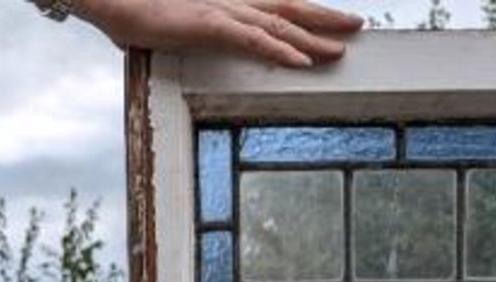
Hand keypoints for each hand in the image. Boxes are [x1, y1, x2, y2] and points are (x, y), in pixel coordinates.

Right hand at [74, 0, 362, 66]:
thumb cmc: (137, 8)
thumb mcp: (174, 22)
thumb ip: (194, 31)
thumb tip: (194, 39)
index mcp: (226, 0)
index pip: (276, 4)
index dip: (306, 11)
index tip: (332, 20)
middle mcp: (232, 1)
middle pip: (288, 9)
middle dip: (324, 18)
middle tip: (357, 28)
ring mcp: (223, 11)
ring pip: (279, 25)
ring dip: (312, 38)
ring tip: (340, 49)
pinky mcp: (211, 25)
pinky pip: (254, 39)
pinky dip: (280, 50)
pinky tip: (302, 61)